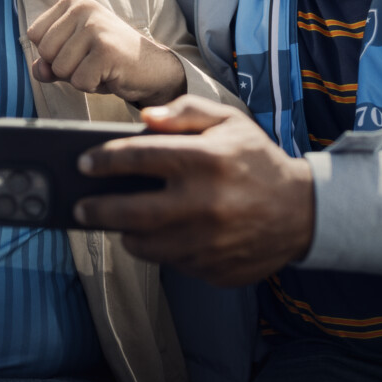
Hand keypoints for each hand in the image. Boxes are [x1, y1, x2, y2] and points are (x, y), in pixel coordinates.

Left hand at [26, 0, 186, 105]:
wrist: (152, 67)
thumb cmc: (109, 60)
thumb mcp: (74, 56)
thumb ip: (49, 61)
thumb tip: (38, 70)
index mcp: (73, 2)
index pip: (34, 34)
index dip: (52, 53)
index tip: (79, 50)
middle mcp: (83, 8)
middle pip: (45, 52)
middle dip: (65, 68)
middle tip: (92, 61)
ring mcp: (96, 27)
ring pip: (60, 69)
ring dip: (79, 78)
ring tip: (101, 67)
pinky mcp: (106, 50)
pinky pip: (79, 81)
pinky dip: (92, 86)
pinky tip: (109, 74)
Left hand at [74, 96, 315, 286]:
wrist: (301, 211)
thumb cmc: (257, 160)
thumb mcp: (229, 121)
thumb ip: (185, 111)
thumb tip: (144, 119)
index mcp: (207, 160)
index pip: (139, 158)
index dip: (104, 161)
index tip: (83, 162)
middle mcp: (205, 204)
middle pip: (130, 212)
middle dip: (96, 209)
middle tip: (80, 206)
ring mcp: (209, 243)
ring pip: (145, 246)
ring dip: (124, 233)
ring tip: (117, 221)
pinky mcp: (213, 269)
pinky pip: (170, 263)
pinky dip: (158, 249)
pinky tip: (157, 235)